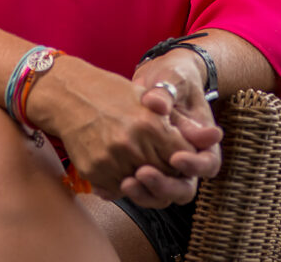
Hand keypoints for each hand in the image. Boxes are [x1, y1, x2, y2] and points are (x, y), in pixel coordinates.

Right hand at [25, 56, 202, 199]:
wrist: (66, 93)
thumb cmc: (108, 91)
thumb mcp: (145, 97)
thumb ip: (176, 121)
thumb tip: (213, 136)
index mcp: (149, 124)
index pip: (181, 158)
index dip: (183, 160)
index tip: (178, 156)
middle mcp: (131, 145)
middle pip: (163, 176)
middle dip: (165, 172)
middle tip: (159, 162)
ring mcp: (111, 161)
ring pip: (141, 188)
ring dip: (143, 181)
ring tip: (137, 164)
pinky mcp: (94, 171)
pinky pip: (117, 190)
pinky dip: (121, 183)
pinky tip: (118, 167)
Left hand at [124, 50, 222, 207]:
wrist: (155, 80)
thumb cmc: (169, 78)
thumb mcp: (171, 80)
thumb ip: (165, 94)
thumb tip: (157, 105)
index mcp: (201, 141)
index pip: (206, 163)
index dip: (193, 164)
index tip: (176, 158)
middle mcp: (186, 161)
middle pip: (183, 190)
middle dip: (163, 185)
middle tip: (142, 173)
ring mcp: (165, 168)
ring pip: (159, 196)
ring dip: (143, 194)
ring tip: (125, 183)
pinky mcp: (142, 169)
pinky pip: (137, 190)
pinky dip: (121, 191)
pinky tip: (104, 188)